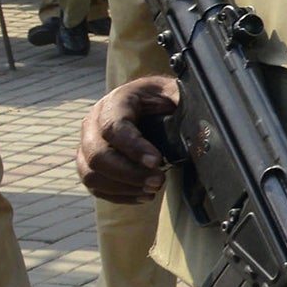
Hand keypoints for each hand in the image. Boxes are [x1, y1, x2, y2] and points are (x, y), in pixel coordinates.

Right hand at [78, 77, 179, 203]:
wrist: (146, 102)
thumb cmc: (161, 97)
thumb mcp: (172, 91)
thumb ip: (181, 99)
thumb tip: (200, 118)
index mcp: (115, 102)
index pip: (114, 128)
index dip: (134, 148)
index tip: (157, 161)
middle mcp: (93, 123)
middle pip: (98, 156)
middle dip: (130, 173)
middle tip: (159, 181)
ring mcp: (86, 145)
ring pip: (91, 175)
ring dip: (124, 187)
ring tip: (153, 189)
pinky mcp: (87, 164)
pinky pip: (94, 186)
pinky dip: (119, 195)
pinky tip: (143, 196)